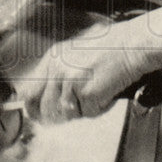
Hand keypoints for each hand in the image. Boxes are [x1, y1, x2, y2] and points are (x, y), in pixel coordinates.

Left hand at [18, 22, 149, 123]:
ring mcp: (71, 83)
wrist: (132, 45)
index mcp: (52, 59)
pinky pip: (88, 113)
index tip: (40, 116)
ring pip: (67, 114)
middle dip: (56, 116)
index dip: (34, 109)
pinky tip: (107, 91)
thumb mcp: (75, 53)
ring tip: (97, 89)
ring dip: (83, 108)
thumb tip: (46, 98)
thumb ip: (59, 74)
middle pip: (44, 109)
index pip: (29, 93)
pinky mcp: (87, 94)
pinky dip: (100, 107)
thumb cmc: (111, 48)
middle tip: (72, 109)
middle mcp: (57, 70)